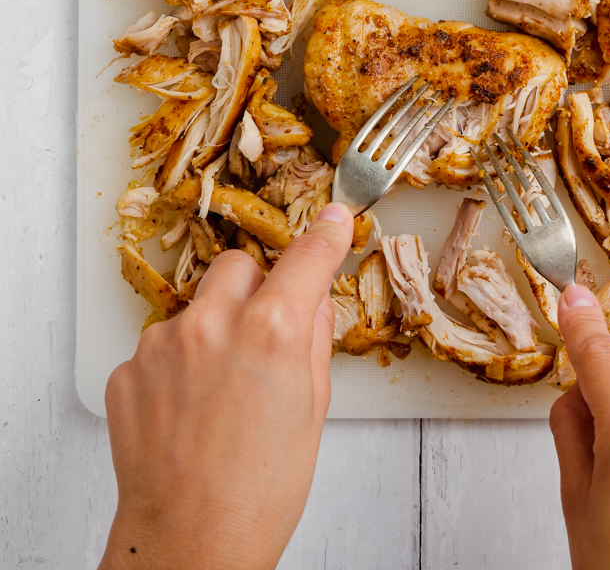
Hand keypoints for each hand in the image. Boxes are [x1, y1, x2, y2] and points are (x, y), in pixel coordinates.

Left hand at [99, 202, 353, 569]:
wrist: (190, 544)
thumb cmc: (260, 491)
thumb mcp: (313, 409)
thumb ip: (312, 338)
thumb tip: (314, 296)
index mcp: (273, 330)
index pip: (307, 256)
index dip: (326, 236)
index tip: (334, 221)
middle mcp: (214, 323)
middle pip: (239, 266)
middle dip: (255, 289)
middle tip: (262, 337)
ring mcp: (163, 344)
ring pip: (197, 306)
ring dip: (212, 330)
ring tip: (219, 393)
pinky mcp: (128, 369)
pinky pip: (161, 345)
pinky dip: (177, 366)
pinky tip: (188, 411)